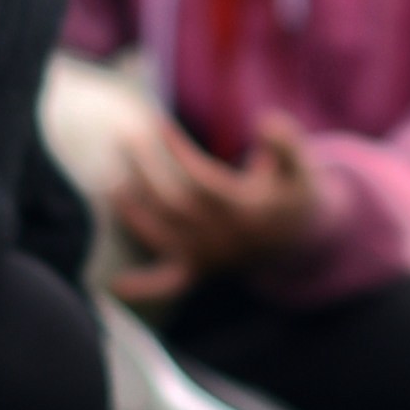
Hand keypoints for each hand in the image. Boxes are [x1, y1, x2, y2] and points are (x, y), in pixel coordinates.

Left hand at [106, 114, 329, 282]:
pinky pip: (167, 283)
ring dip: (132, 211)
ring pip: (161, 236)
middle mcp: (221, 238)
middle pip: (173, 205)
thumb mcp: (300, 166)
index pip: (201, 180)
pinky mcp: (197, 271)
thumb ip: (287, 142)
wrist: (298, 240)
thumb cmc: (293, 193)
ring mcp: (207, 258)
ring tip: (109, 182)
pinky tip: (115, 286)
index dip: (177, 152)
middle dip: (145, 171)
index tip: (158, 124)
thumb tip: (265, 122)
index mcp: (245, 211)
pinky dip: (142, 287)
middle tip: (125, 138)